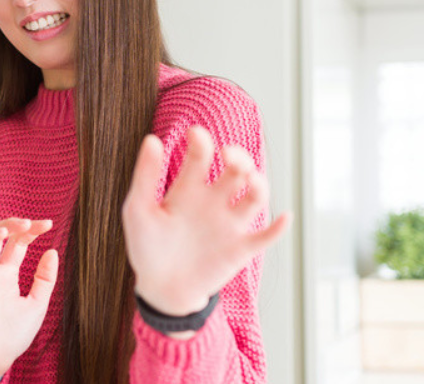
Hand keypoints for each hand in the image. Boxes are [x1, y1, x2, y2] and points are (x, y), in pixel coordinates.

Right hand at [0, 218, 57, 383]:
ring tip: (5, 231)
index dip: (30, 230)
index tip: (47, 224)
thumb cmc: (14, 335)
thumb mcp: (36, 305)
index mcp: (6, 273)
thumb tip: (53, 251)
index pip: (16, 242)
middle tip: (28, 223)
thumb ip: (45, 280)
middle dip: (11, 226)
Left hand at [122, 126, 291, 316]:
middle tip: (228, 153)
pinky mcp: (240, 249)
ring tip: (251, 180)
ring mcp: (229, 224)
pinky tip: (284, 217)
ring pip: (255, 197)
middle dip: (239, 157)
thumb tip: (151, 139)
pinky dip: (279, 228)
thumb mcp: (138, 210)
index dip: (201, 140)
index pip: (201, 155)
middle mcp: (213, 201)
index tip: (195, 133)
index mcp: (188, 188)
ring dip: (259, 185)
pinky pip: (266, 236)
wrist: (160, 289)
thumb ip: (145, 176)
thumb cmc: (147, 247)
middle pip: (237, 169)